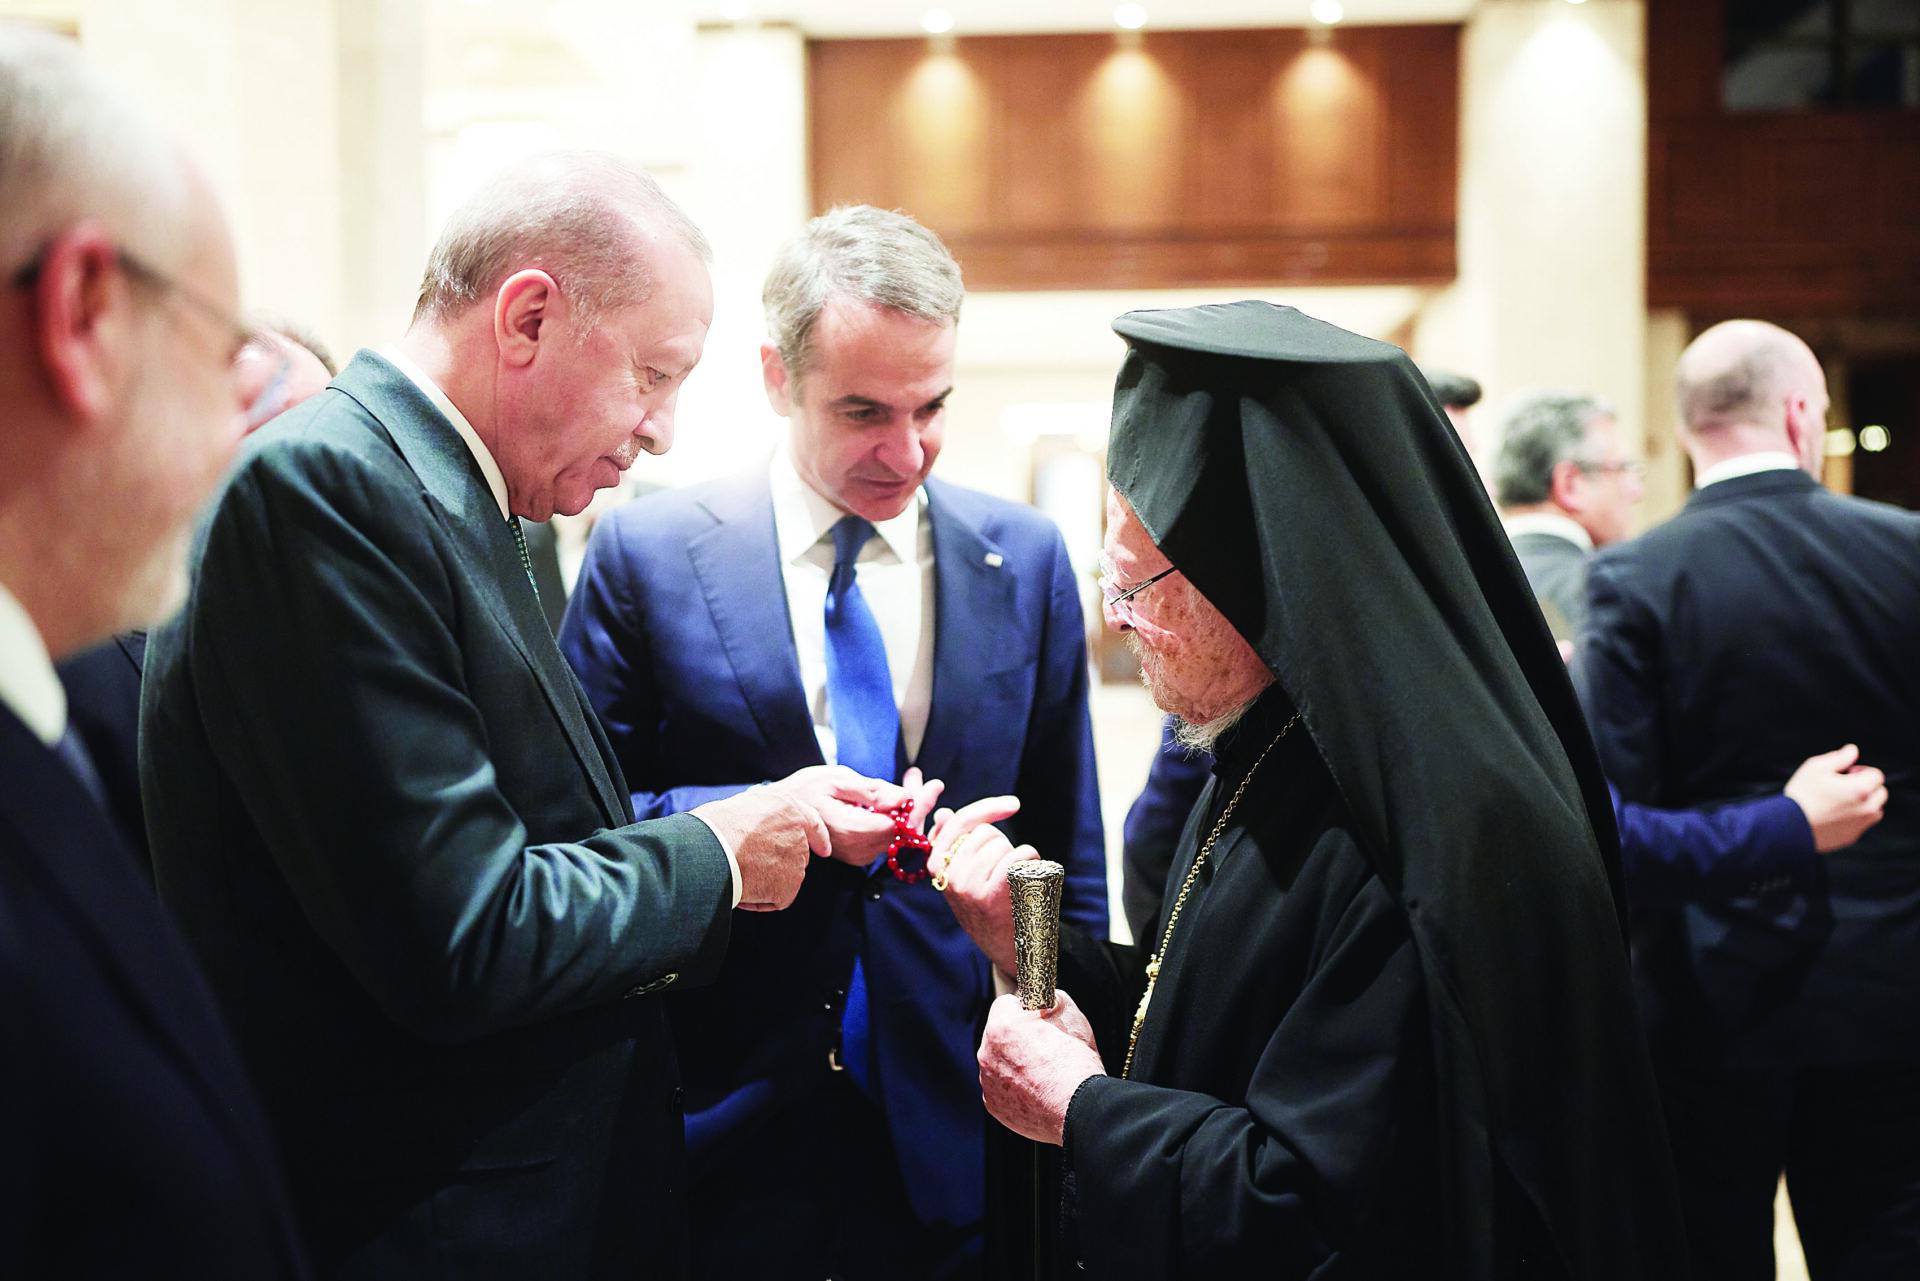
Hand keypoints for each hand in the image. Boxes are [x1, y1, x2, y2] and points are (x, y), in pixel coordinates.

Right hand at [692, 786, 825, 911]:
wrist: (711, 848)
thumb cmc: (715, 826)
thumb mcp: (745, 805)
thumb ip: (764, 817)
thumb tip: (760, 830)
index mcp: (788, 808)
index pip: (811, 823)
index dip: (818, 838)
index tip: (824, 850)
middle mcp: (798, 833)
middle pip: (798, 855)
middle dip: (780, 864)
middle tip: (751, 866)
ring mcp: (796, 860)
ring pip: (787, 878)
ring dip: (767, 882)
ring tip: (739, 873)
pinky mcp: (789, 885)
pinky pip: (778, 899)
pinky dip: (761, 901)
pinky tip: (744, 890)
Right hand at [763, 764, 942, 867]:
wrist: (780, 810)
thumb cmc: (806, 789)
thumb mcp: (838, 780)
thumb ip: (874, 791)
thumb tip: (906, 798)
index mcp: (854, 830)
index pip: (901, 824)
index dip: (920, 805)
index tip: (935, 785)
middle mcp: (858, 850)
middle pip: (902, 833)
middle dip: (917, 805)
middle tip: (922, 779)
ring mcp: (857, 856)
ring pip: (896, 836)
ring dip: (907, 810)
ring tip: (910, 782)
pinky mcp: (856, 855)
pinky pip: (885, 839)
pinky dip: (894, 819)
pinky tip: (894, 799)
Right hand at [928, 796, 1028, 973]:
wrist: (1009, 950)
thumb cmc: (989, 907)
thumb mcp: (964, 876)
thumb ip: (952, 844)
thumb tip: (942, 814)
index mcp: (936, 866)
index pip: (959, 822)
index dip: (988, 808)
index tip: (1014, 805)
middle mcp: (947, 876)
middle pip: (985, 833)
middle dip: (1002, 845)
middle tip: (1004, 874)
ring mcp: (967, 887)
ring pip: (1003, 846)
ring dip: (1017, 858)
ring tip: (1013, 885)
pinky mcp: (989, 896)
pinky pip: (1018, 857)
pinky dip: (1031, 863)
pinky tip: (1028, 881)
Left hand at [978, 989, 1103, 1145]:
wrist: (1079, 1108)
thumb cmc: (1075, 1061)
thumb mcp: (1070, 1013)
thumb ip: (1050, 999)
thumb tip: (1045, 999)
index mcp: (1001, 1025)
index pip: (1005, 1003)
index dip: (1025, 1009)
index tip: (1038, 1018)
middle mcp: (987, 1053)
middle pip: (998, 1035)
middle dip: (1016, 1037)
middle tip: (1043, 1047)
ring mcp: (988, 1082)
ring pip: (999, 1063)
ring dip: (1014, 1064)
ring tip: (1043, 1073)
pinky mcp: (994, 1105)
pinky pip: (1002, 1089)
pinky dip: (1015, 1089)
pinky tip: (1037, 1092)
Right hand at [1784, 744, 1887, 852]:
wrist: (1788, 827)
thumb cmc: (1802, 794)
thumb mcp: (1816, 767)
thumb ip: (1838, 758)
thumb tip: (1853, 751)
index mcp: (1861, 788)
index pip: (1876, 775)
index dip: (1861, 770)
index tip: (1845, 773)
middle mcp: (1867, 808)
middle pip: (1880, 793)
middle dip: (1867, 787)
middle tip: (1844, 786)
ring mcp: (1860, 825)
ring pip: (1875, 811)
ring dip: (1865, 804)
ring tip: (1841, 801)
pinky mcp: (1851, 837)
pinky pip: (1861, 825)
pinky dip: (1854, 819)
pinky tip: (1832, 815)